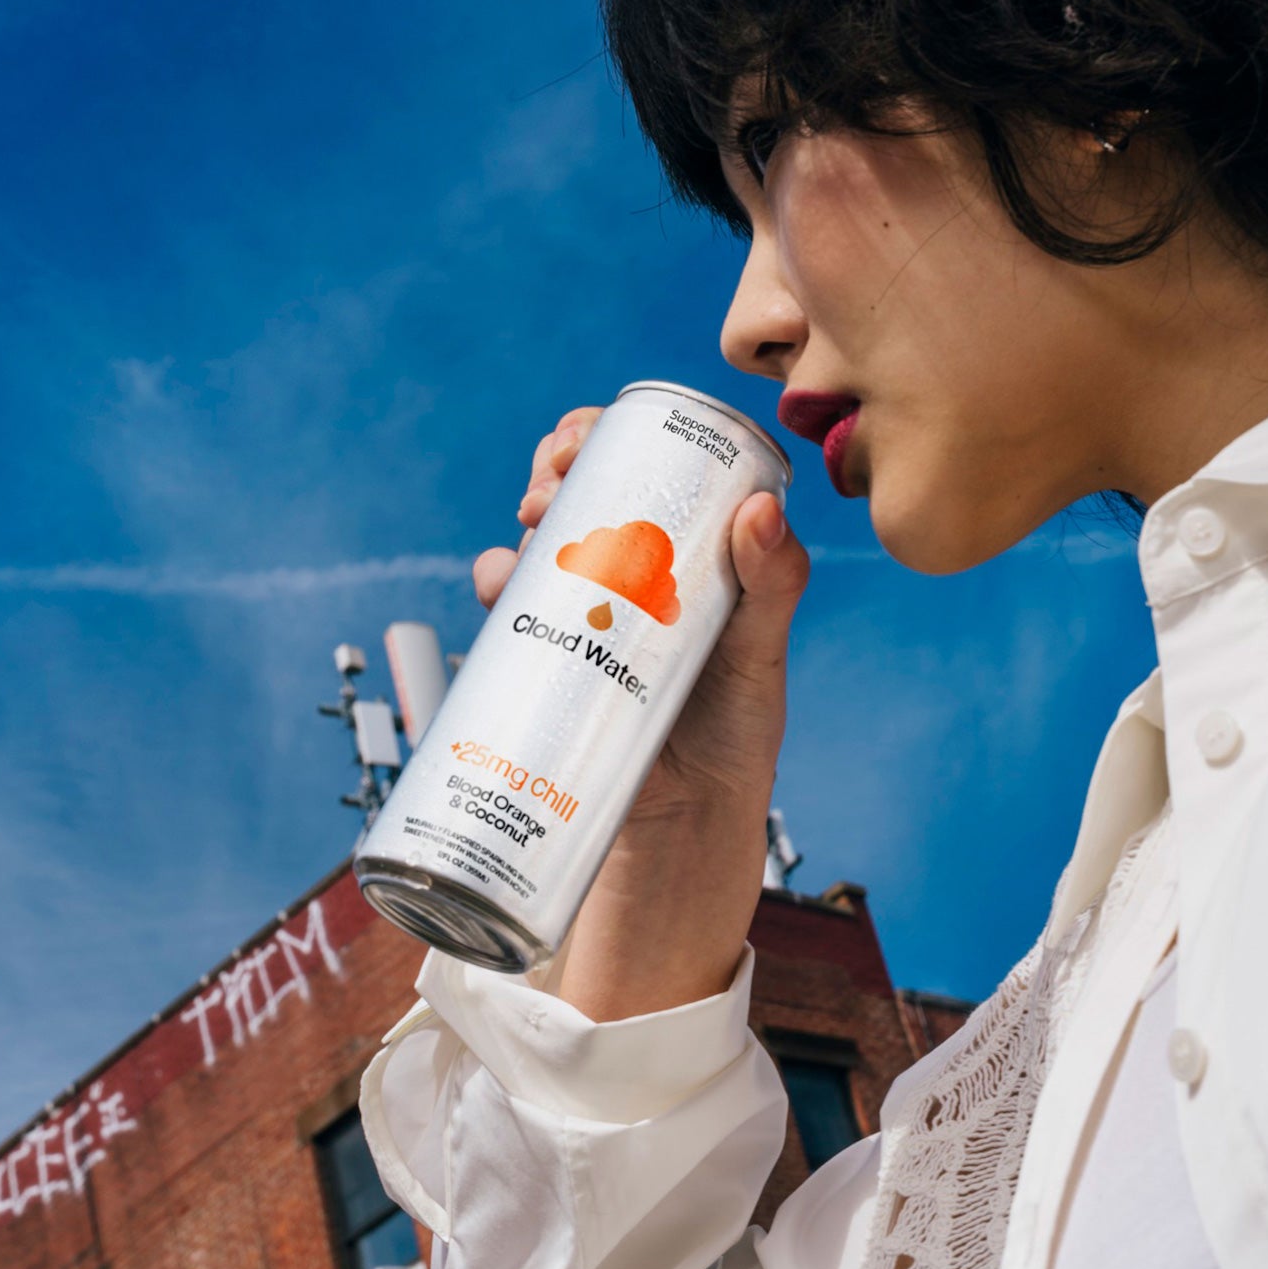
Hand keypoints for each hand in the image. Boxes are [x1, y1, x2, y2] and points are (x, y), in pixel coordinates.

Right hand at [474, 406, 810, 1015]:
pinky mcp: (545, 666)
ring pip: (540, 544)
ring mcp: (582, 617)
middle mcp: (628, 575)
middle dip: (556, 469)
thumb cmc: (735, 737)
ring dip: (524, 522)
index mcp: (684, 557)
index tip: (591, 437)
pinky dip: (493, 583)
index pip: (645, 470)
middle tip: (552, 484)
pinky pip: (508, 613)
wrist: (683, 832)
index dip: (609, 438)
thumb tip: (763, 508)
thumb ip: (773, 586)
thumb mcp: (758, 657)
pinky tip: (496, 581)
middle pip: (581, 494)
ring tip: (531, 534)